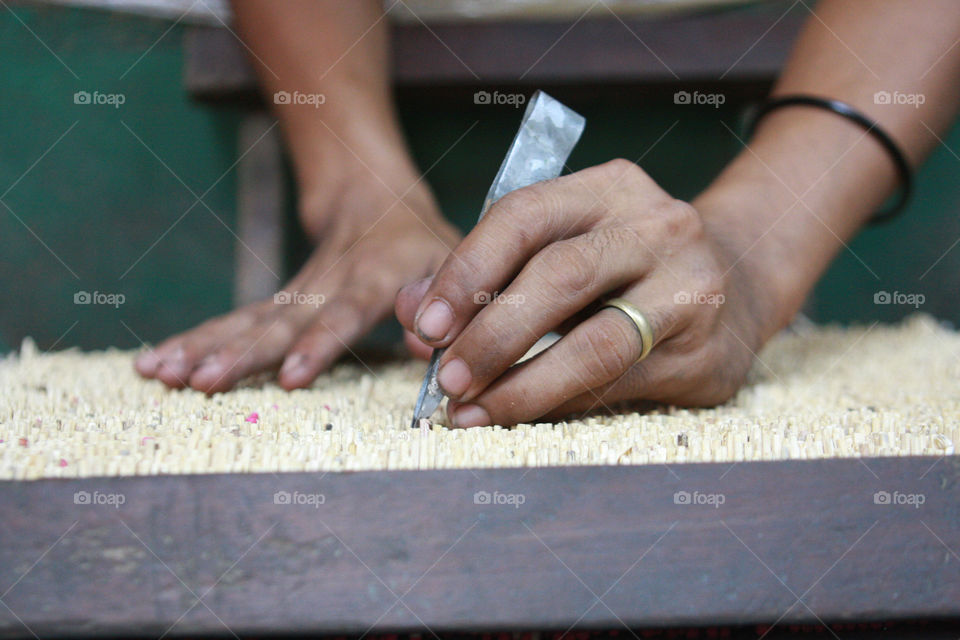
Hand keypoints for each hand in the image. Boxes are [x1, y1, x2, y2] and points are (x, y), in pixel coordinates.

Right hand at [136, 175, 459, 392]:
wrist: (375, 200)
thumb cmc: (425, 245)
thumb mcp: (454, 263)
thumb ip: (447, 302)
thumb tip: (428, 344)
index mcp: (374, 278)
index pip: (344, 312)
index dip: (319, 344)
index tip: (290, 376)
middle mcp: (326, 286)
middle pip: (278, 321)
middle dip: (239, 354)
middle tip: (200, 382)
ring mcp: (295, 295)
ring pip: (244, 321)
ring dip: (203, 348)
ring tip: (161, 374)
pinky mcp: (276, 304)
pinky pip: (232, 324)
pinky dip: (193, 342)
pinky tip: (153, 363)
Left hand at [396, 159, 775, 427]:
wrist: (739, 282)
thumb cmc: (624, 264)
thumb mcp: (563, 246)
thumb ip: (485, 273)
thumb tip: (410, 312)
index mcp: (611, 188)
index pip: (523, 215)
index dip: (466, 271)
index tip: (426, 324)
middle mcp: (658, 227)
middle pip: (560, 276)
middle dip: (490, 334)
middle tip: (445, 378)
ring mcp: (689, 288)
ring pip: (595, 344)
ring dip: (522, 384)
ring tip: (470, 410)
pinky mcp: (705, 352)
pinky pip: (617, 386)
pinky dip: (558, 405)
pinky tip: (518, 417)